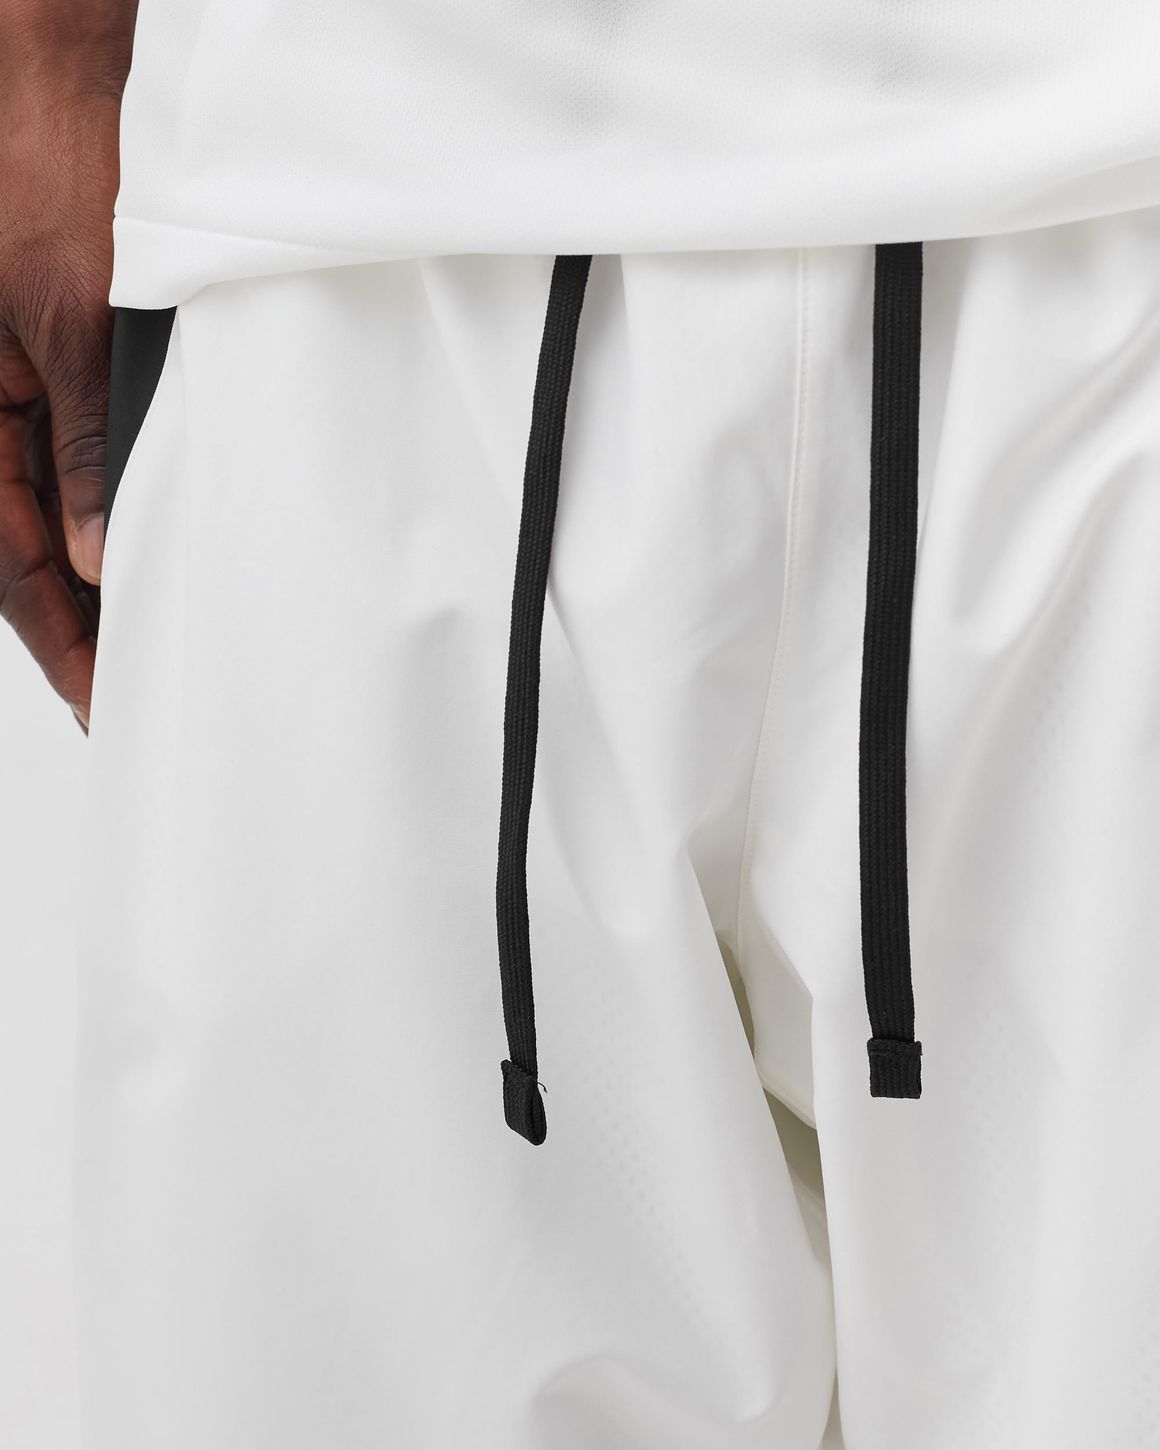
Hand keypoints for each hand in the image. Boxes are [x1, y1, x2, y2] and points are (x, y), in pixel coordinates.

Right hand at [0, 1, 137, 732]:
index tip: (103, 700)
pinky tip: (136, 557)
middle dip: (77, 626)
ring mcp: (18, 397)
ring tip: (142, 645)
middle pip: (29, 552)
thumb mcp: (71, 322)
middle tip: (128, 694)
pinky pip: (69, 469)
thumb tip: (100, 551)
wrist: (70, 96)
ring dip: (92, 582)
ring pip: (50, 516)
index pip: (14, 560)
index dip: (60, 641)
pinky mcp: (53, 374)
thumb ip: (83, 442)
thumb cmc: (49, 180)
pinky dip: (103, 519)